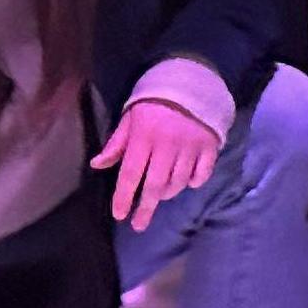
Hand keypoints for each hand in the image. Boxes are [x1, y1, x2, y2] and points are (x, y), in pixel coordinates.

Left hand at [92, 98, 221, 230]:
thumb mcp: (130, 118)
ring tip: (160, 195)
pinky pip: (202, 173)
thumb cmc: (153, 103)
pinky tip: (188, 182)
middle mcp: (167, 144)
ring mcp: (190, 146)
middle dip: (145, 208)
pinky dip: (194, 182)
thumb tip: (97, 164)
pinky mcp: (209, 146)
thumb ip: (116, 143)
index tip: (120, 214)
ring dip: (168, 193)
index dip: (124, 196)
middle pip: (155, 185)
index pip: (131, 174)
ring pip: (178, 182)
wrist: (190, 82)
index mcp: (144, 137)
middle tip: (138, 225)